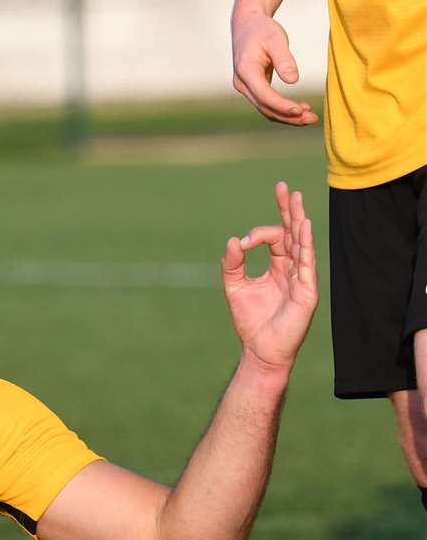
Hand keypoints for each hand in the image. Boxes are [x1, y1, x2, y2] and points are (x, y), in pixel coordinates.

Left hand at [220, 182, 317, 373]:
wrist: (260, 350)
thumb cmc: (250, 321)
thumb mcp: (234, 287)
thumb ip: (232, 264)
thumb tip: (233, 240)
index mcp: (278, 267)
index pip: (276, 237)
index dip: (260, 232)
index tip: (243, 242)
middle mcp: (293, 269)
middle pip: (293, 233)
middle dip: (288, 211)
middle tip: (283, 189)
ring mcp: (302, 278)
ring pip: (302, 243)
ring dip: (298, 221)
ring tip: (295, 199)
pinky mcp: (306, 290)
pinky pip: (307, 262)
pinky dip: (305, 243)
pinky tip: (303, 226)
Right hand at [231, 13, 317, 125]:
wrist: (247, 25)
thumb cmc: (262, 30)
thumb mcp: (276, 39)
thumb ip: (284, 59)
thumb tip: (293, 81)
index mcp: (246, 72)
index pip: (264, 95)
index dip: (282, 105)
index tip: (300, 110)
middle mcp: (242, 84)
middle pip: (265, 107)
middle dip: (288, 116)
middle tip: (312, 119)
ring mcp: (246, 88)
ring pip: (266, 109)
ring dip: (287, 116)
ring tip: (310, 118)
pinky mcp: (253, 88)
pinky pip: (267, 104)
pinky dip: (283, 109)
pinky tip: (300, 110)